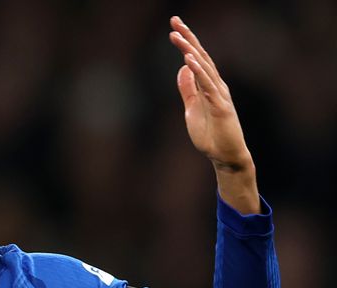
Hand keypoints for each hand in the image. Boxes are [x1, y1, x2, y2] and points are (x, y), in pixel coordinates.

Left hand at [168, 16, 251, 171]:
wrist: (224, 156)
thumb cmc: (211, 134)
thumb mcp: (192, 108)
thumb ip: (188, 89)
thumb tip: (182, 69)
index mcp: (209, 85)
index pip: (197, 58)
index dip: (186, 42)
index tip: (174, 27)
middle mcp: (216, 85)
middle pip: (201, 56)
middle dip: (188, 38)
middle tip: (174, 20)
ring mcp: (219, 95)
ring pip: (204, 68)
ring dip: (190, 50)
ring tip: (178, 36)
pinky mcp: (221, 107)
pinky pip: (208, 86)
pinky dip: (199, 72)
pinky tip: (190, 60)